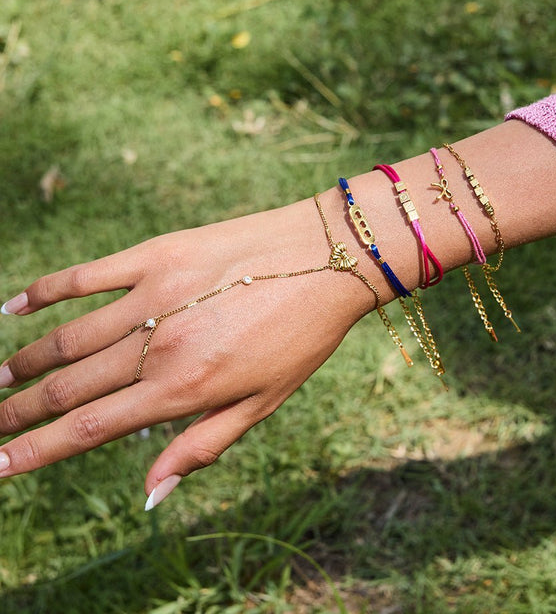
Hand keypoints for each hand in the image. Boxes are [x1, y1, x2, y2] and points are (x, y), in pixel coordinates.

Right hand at [0, 194, 369, 506]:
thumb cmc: (303, 334)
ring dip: (23, 362)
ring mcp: (153, 295)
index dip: (35, 453)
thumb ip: (203, 445)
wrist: (331, 256)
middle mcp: (159, 345)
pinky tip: (11, 307)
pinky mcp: (157, 255)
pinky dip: (44, 293)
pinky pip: (86, 275)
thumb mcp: (265, 401)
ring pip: (68, 337)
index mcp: (184, 389)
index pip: (89, 430)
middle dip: (18, 412)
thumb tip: (151, 493)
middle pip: (68, 387)